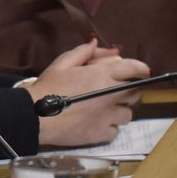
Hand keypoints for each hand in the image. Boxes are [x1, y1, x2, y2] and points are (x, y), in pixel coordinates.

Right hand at [27, 39, 149, 146]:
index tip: (140, 72)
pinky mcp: (102, 134)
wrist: (35, 116)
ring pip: (128, 114)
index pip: (135, 69)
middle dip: (128, 90)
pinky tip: (96, 122)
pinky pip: (116, 130)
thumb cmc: (47, 86)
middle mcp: (112, 96)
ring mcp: (109, 117)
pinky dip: (109, 126)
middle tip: (113, 90)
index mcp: (103, 75)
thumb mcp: (62, 63)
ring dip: (119, 110)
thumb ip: (82, 52)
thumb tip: (96, 43)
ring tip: (103, 109)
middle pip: (135, 93)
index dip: (141, 69)